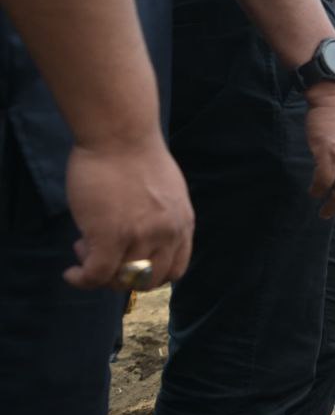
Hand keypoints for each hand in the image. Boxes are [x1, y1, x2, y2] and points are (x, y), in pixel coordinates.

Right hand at [63, 133, 194, 290]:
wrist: (120, 133)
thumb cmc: (134, 154)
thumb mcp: (164, 190)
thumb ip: (159, 216)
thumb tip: (139, 234)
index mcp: (183, 223)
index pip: (175, 270)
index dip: (149, 275)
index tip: (127, 263)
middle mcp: (168, 234)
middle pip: (149, 280)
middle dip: (123, 277)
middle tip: (101, 255)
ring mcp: (141, 236)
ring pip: (121, 279)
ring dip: (100, 273)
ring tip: (83, 249)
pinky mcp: (111, 235)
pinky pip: (96, 274)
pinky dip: (82, 279)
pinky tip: (72, 273)